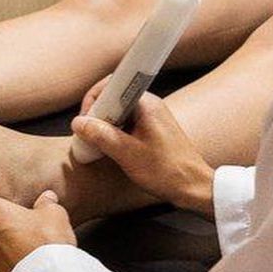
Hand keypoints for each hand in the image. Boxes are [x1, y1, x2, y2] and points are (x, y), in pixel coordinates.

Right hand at [71, 93, 214, 217]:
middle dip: (97, 114)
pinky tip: (111, 149)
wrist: (193, 187)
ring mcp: (151, 115)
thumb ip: (102, 136)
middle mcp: (149, 104)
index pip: (113, 84)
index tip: (87, 119)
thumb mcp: (127, 154)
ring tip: (99, 145)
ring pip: (119, 111)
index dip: (95, 99)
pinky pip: (127, 122)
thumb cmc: (167, 171)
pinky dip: (115, 132)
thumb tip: (79, 123)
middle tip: (89, 134)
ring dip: (105, 125)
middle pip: (114, 97)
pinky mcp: (152, 128)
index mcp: (146, 102)